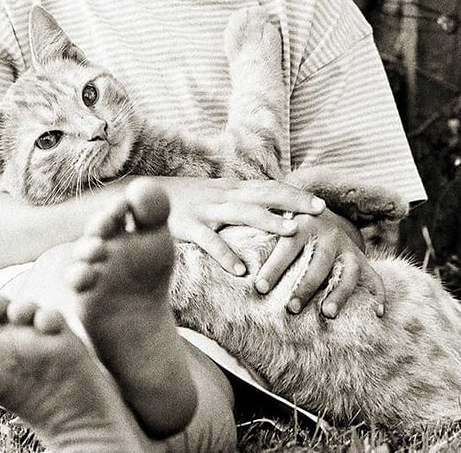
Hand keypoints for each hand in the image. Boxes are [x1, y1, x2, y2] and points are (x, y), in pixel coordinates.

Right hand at [150, 176, 325, 275]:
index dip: (295, 193)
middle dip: (294, 202)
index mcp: (230, 190)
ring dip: (269, 221)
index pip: (269, 188)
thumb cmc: (181, 202)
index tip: (322, 203)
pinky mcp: (187, 226)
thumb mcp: (212, 197)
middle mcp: (222, 196)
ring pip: (243, 213)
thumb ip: (237, 203)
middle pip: (264, 195)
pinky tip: (241, 271)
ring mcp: (205, 210)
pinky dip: (226, 255)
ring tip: (293, 232)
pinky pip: (209, 241)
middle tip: (321, 211)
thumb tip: (266, 211)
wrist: (138, 198)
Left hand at [253, 208, 384, 317]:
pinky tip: (377, 313)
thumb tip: (224, 254)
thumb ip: (253, 234)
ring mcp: (346, 247)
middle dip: (305, 286)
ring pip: (346, 271)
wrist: (317, 209)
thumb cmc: (284, 223)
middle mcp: (327, 234)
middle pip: (317, 262)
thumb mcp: (272, 221)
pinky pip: (374, 277)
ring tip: (326, 313)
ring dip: (338, 293)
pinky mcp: (361, 259)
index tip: (258, 288)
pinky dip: (378, 294)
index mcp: (301, 224)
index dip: (273, 267)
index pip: (286, 247)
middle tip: (291, 308)